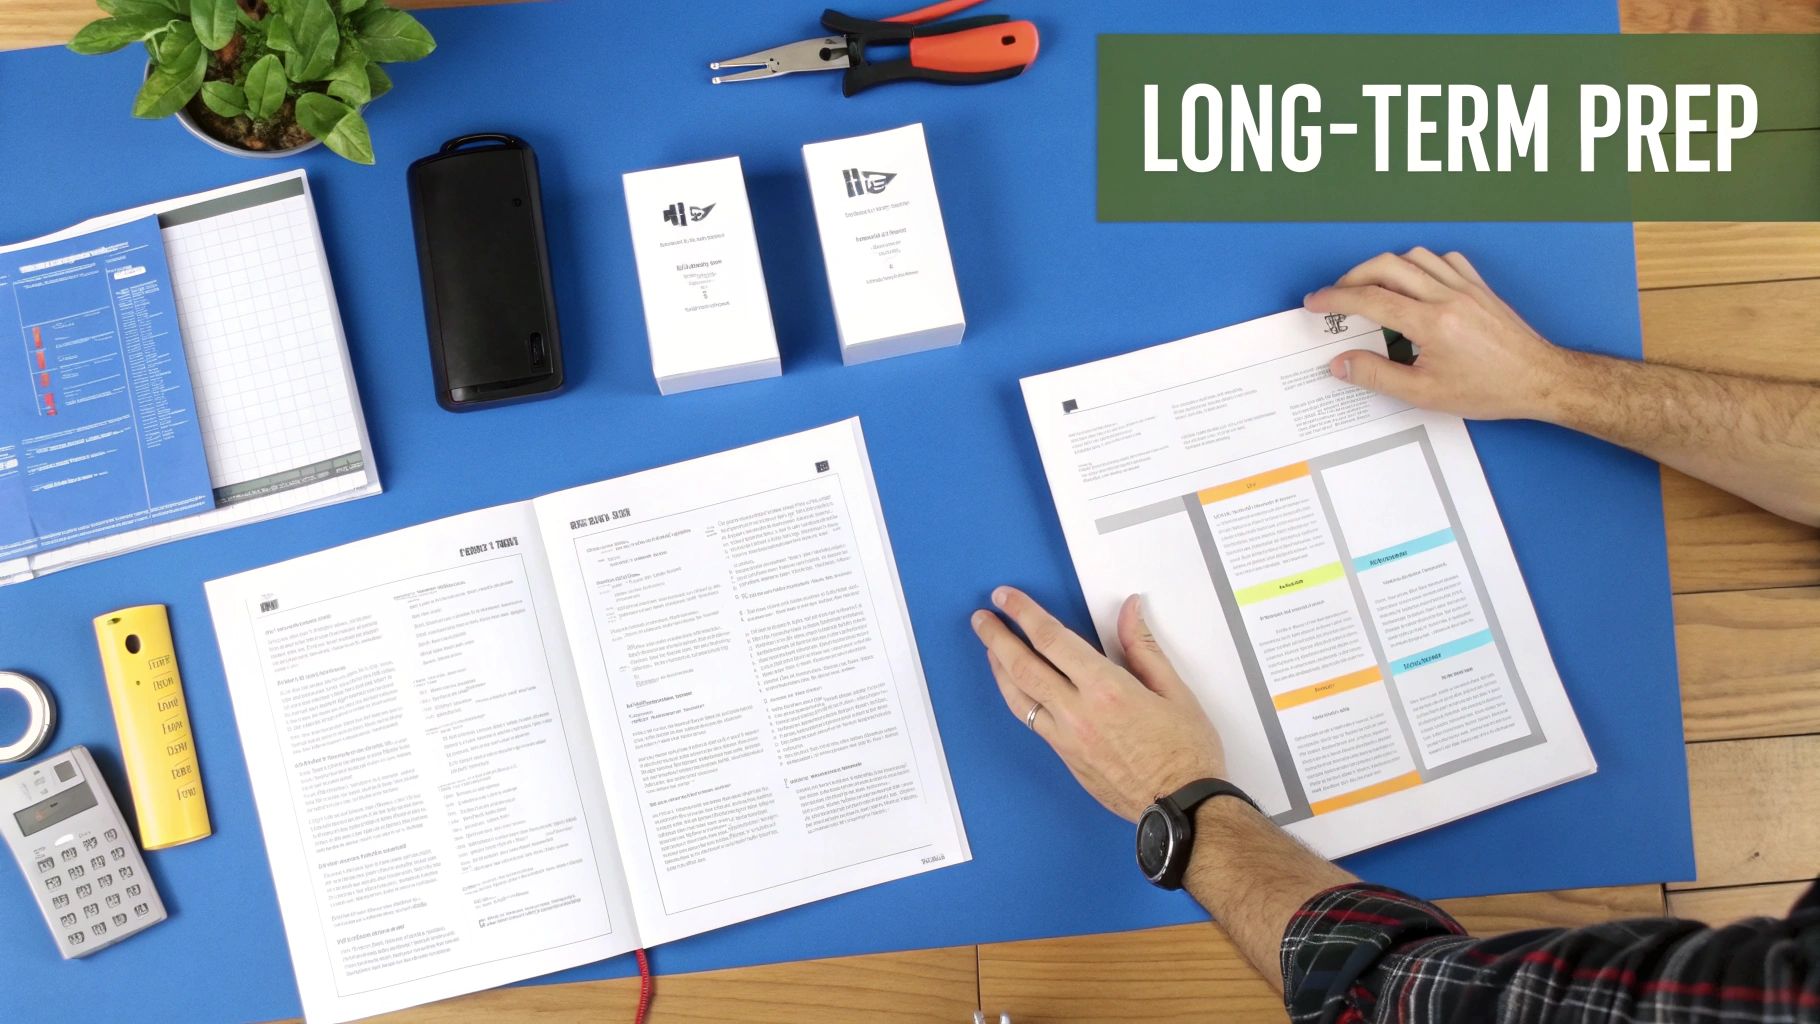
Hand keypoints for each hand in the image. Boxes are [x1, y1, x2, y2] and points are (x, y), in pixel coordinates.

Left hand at [970, 587, 1224, 821]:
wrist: (1182, 809)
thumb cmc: (1186, 751)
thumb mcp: (1174, 691)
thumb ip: (1143, 647)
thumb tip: (1130, 609)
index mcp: (1106, 689)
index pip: (1052, 640)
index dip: (1024, 613)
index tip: (1006, 597)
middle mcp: (1078, 713)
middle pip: (1023, 666)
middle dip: (997, 637)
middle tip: (981, 618)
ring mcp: (1068, 739)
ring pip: (1020, 698)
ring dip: (999, 669)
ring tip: (989, 649)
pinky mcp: (1067, 759)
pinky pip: (1033, 723)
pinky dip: (1019, 699)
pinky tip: (1017, 689)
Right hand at [1304, 248, 1578, 420]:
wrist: (1539, 380)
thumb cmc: (1490, 390)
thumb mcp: (1425, 394)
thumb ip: (1377, 376)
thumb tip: (1342, 364)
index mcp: (1432, 323)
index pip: (1370, 299)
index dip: (1335, 298)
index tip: (1316, 302)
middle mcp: (1447, 296)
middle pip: (1386, 266)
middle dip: (1352, 276)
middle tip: (1337, 293)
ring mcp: (1466, 287)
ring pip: (1414, 256)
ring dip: (1385, 266)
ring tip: (1371, 286)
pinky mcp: (1480, 286)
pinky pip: (1444, 259)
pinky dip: (1421, 263)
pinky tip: (1414, 281)